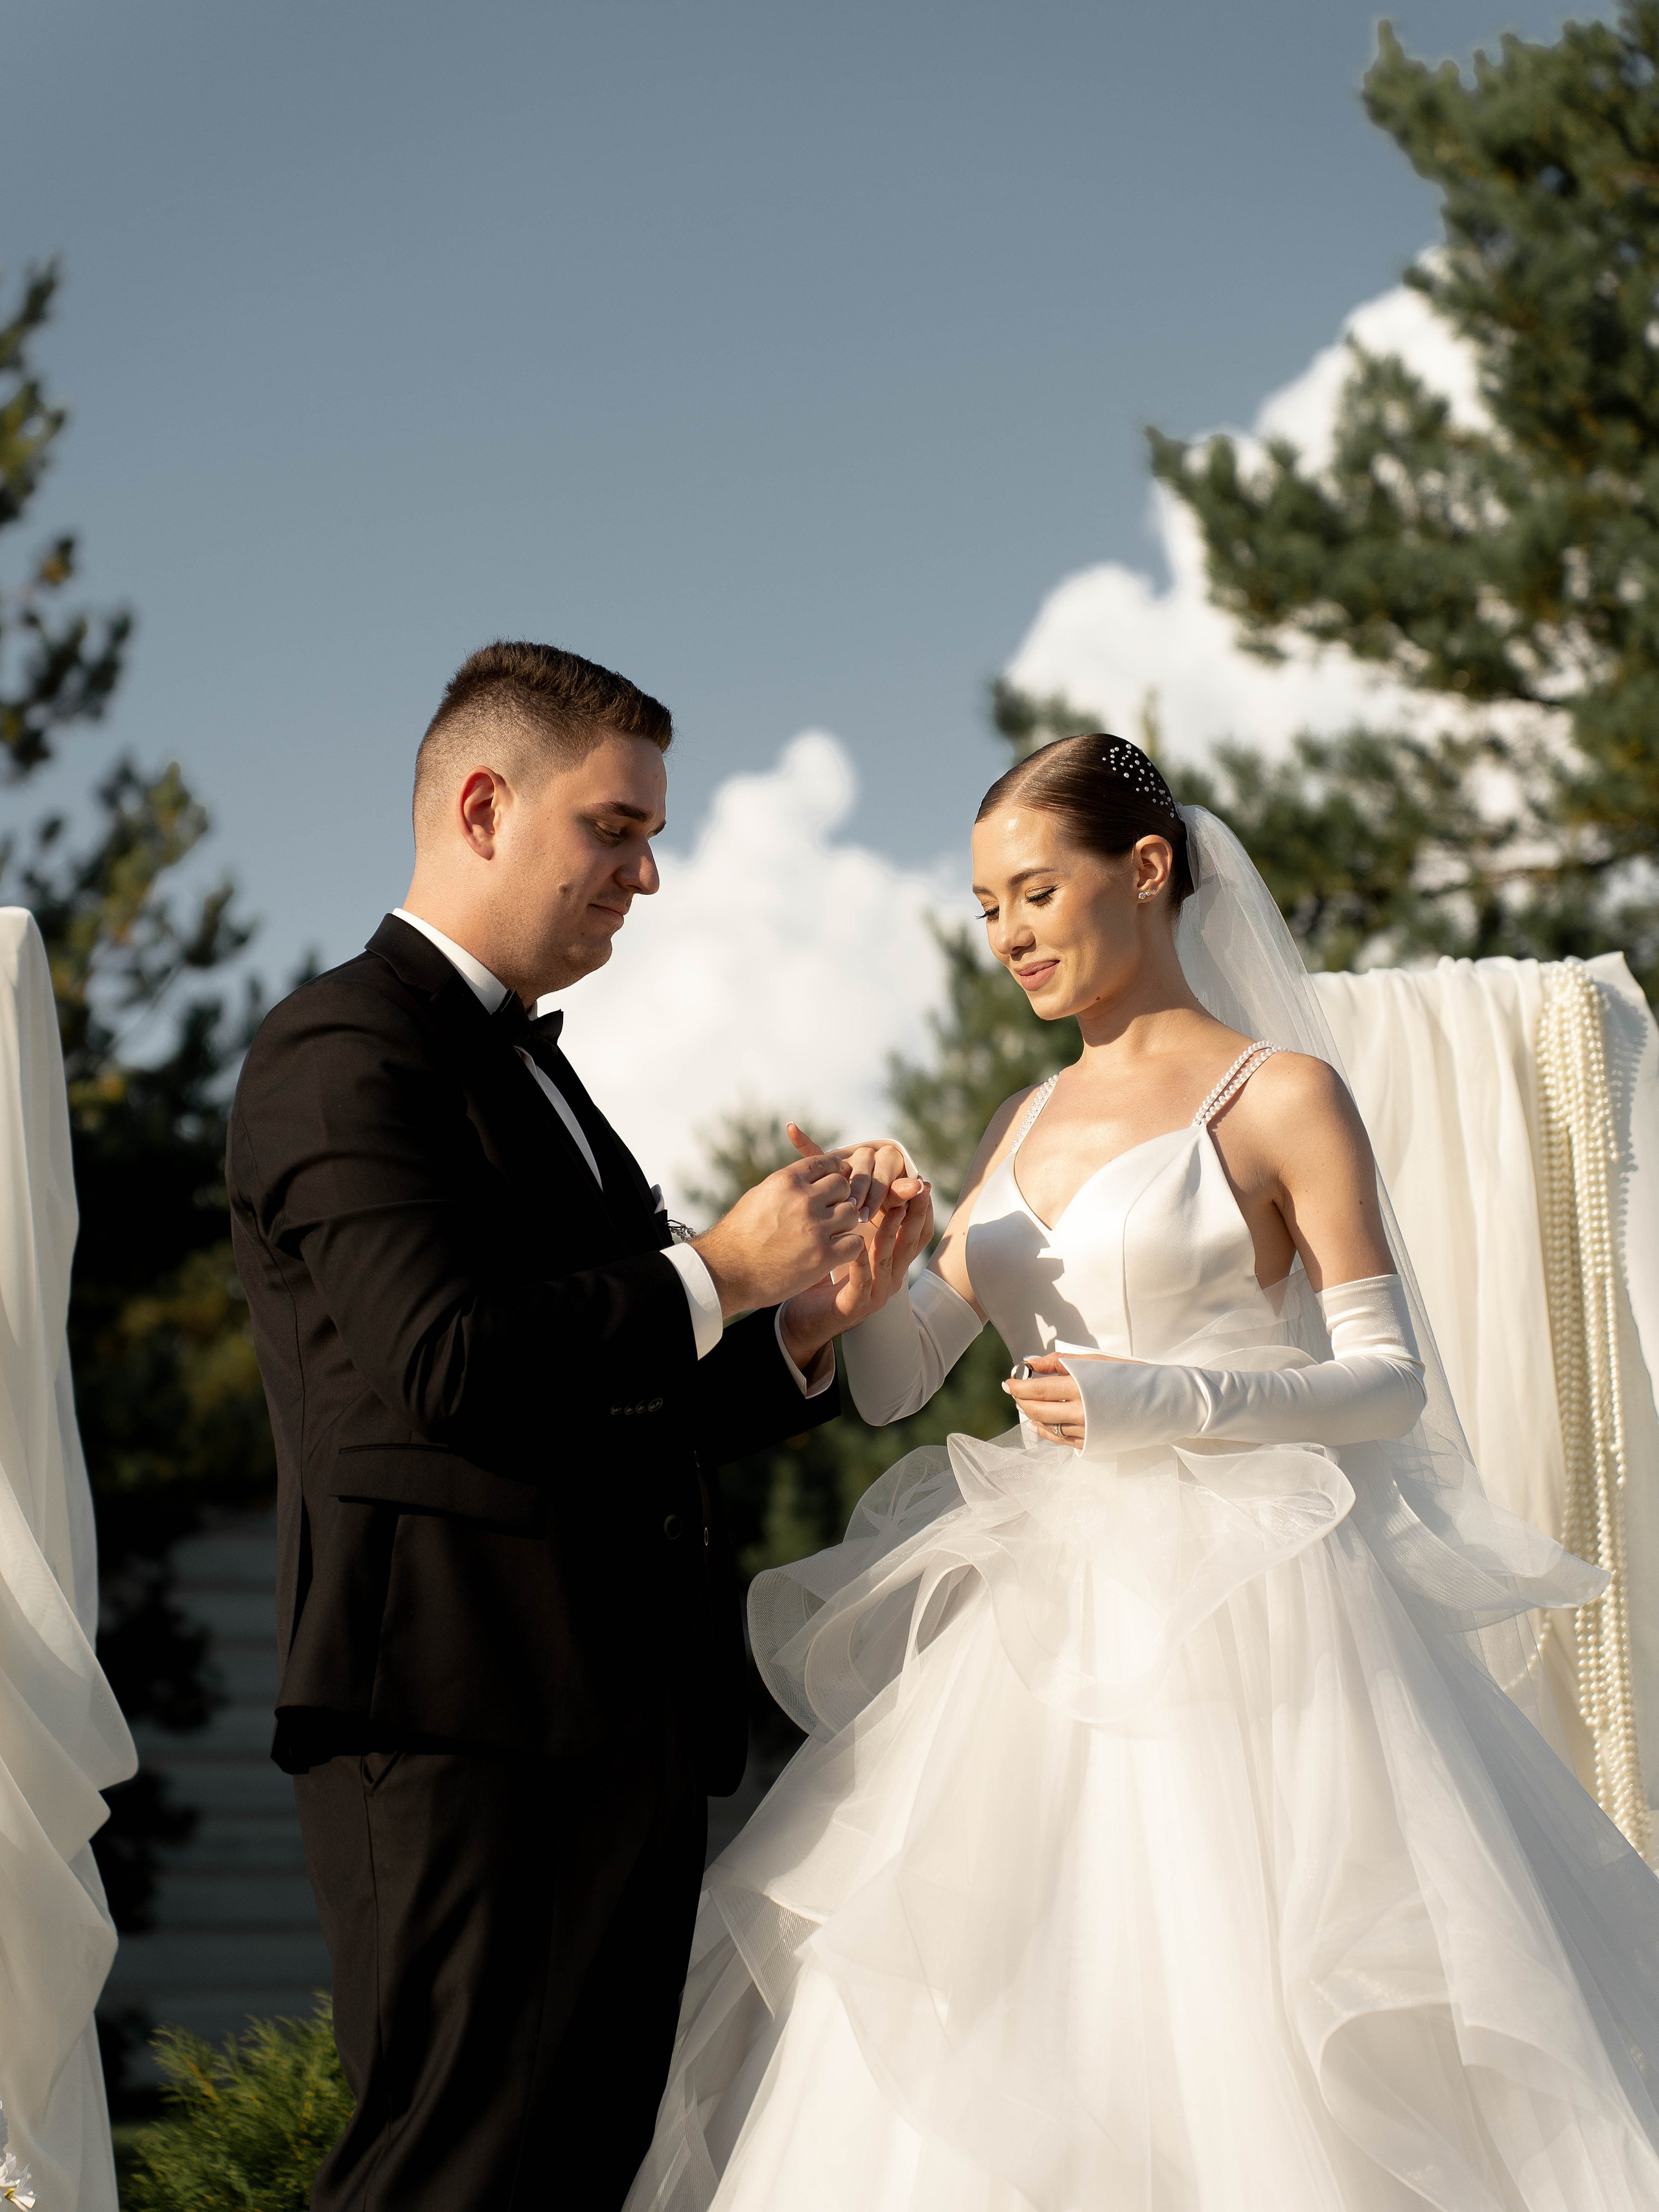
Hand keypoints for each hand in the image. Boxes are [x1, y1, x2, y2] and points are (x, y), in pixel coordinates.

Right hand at [693, 1154, 862, 1316]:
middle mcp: (803, 1199)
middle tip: (832, 1213)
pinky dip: (848, 1247)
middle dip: (840, 1198)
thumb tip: (810, 1178)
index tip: (836, 1181)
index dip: (834, 1171)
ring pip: (852, 1213)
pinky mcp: (823, 1256)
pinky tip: (836, 1252)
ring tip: (832, 1234)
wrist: (727, 1272)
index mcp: (787, 1181)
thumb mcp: (759, 1197)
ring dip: (845, 1224)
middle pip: (843, 1186)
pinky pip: (854, 1243)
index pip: (825, 1163)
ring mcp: (815, 1228)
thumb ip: (787, 1186)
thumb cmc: (739, 1235)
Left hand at [779, 1178, 935, 1371]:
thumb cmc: (820, 1271)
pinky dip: (861, 1263)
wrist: (802, 1318)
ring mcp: (875, 1292)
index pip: (916, 1231)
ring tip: (894, 1209)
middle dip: (916, 1213)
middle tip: (919, 1188)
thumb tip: (848, 1166)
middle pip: (911, 1242)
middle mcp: (889, 1275)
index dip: (921, 1208)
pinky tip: (857, 1245)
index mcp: (890, 1259)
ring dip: (892, 1232)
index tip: (921, 1181)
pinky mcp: (855, 1306)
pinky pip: (862, 1282)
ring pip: (888, 1259)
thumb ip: (850, 1211)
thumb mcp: (842, 1239)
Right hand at [789, 1125, 925, 1220]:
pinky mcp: (829, 1165)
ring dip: (839, 1180)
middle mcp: (870, 1156)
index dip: (877, 1192)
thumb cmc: (888, 1222)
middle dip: (860, 1191)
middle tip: (854, 1212)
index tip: (868, 1214)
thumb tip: (922, 1184)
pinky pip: (816, 1151)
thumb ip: (904, 1195)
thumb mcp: (898, 1211)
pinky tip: (793, 1130)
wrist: (873, 1224)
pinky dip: (804, 1141)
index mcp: (890, 1160)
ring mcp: (849, 1161)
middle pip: (864, 1165)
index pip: (885, 1170)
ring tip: (837, 1203)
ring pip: (843, 1164)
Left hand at [1002, 1350, 1128, 1449]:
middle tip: (1015, 1391)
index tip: (1009, 1382)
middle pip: (1037, 1410)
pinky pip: (1060, 1440)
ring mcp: (1086, 1431)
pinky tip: (1036, 1425)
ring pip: (1046, 1426)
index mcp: (1080, 1387)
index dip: (1018, 1387)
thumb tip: (1029, 1363)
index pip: (1037, 1390)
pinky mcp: (1091, 1443)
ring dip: (1031, 1414)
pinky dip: (1044, 1432)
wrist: (1161, 1401)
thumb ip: (1058, 1362)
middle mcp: (1080, 1412)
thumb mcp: (1094, 1360)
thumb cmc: (1130, 1375)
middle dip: (1021, 1400)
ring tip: (1025, 1404)